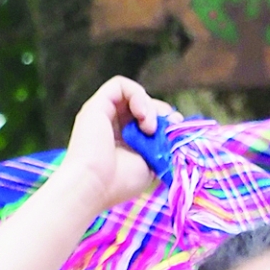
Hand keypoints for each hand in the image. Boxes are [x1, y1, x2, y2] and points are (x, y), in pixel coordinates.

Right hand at [59, 74, 168, 210]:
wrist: (94, 185)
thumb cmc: (121, 181)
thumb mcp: (151, 162)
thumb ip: (162, 143)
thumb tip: (176, 119)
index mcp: (124, 141)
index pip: (148, 119)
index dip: (165, 120)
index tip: (176, 130)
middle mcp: (112, 125)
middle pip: (142, 104)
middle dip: (159, 112)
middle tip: (166, 128)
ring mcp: (103, 114)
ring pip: (132, 94)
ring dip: (149, 106)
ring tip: (150, 128)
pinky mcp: (96, 105)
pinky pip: (120, 84)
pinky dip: (137, 95)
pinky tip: (142, 115)